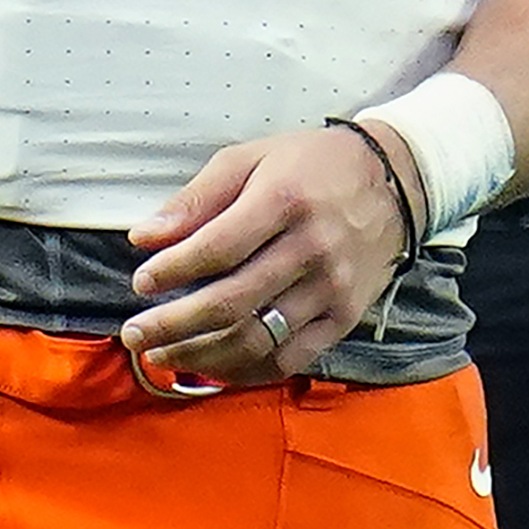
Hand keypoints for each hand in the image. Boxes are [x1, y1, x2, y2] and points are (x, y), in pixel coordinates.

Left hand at [121, 123, 420, 386]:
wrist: (394, 182)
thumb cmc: (310, 164)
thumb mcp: (251, 158)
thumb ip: (197, 198)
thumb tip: (144, 237)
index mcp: (284, 200)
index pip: (217, 248)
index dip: (172, 270)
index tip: (141, 281)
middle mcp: (311, 249)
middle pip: (231, 301)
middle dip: (173, 324)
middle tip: (134, 334)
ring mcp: (331, 289)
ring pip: (256, 338)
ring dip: (200, 355)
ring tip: (162, 356)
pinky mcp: (344, 318)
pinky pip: (288, 358)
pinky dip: (244, 370)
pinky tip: (211, 365)